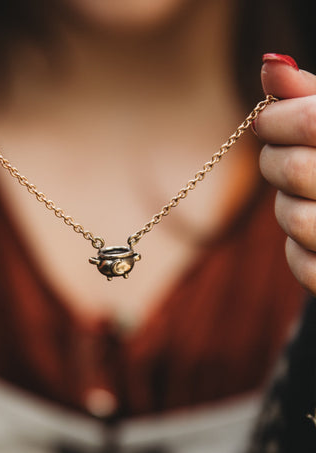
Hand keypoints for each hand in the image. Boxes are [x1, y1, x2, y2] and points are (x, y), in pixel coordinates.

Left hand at [256, 54, 315, 295]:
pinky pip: (303, 265)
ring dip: (287, 208)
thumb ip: (306, 94)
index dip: (276, 120)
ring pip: (294, 219)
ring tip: (306, 198)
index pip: (310, 121)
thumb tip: (269, 62)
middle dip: (274, 162)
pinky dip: (298, 252)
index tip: (265, 120)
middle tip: (281, 157)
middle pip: (292, 170)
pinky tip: (313, 236)